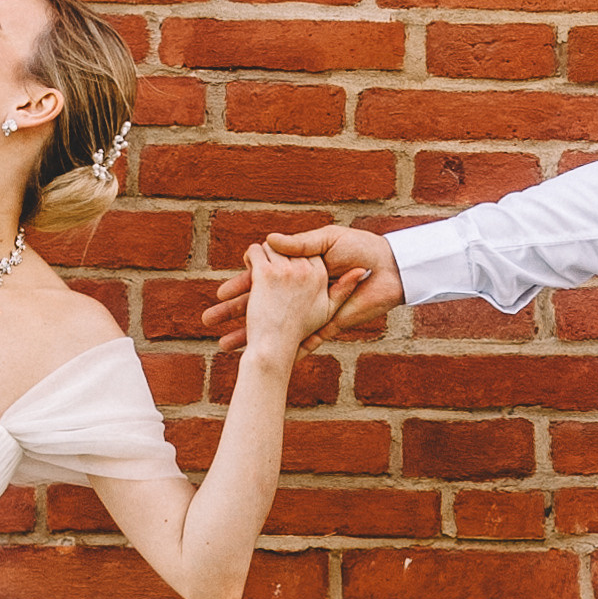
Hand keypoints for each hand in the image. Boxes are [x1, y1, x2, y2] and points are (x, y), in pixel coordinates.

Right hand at [204, 225, 401, 355]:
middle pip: (261, 304)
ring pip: (274, 325)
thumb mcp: (327, 240)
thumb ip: (299, 244)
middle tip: (209, 321)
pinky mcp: (326, 324)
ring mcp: (311, 309)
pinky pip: (301, 341)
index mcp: (298, 268)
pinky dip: (282, 352)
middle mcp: (300, 290)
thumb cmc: (361, 249)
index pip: (262, 278)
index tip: (220, 293)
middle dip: (235, 313)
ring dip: (249, 335)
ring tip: (225, 345)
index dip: (241, 286)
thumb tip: (268, 240)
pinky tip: (261, 358)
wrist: (388, 269)